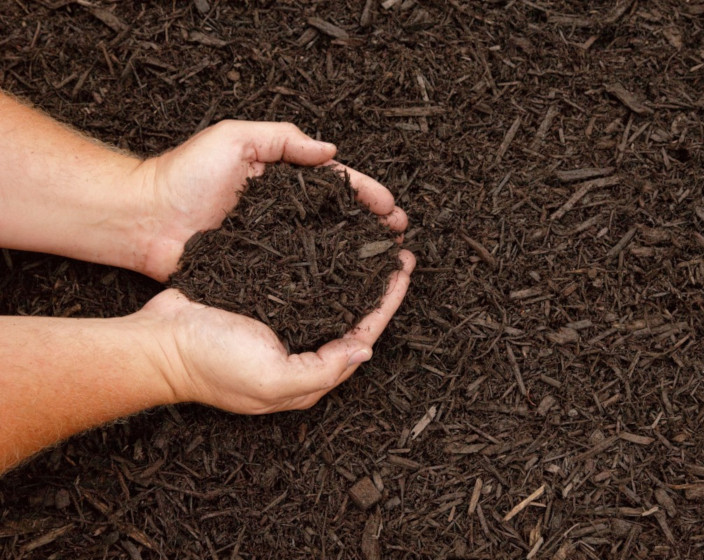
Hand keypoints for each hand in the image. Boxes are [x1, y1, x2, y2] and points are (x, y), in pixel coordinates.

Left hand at [133, 120, 408, 280]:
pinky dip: (325, 281)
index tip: (392, 210)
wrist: (144, 220)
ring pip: (325, 248)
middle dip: (372, 227)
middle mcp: (284, 212)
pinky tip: (347, 289)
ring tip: (385, 265)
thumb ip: (282, 138)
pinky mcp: (260, 271)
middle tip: (400, 240)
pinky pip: (299, 275)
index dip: (367, 194)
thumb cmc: (184, 175)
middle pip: (339, 218)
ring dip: (356, 256)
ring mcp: (274, 243)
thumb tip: (330, 152)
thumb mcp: (235, 138)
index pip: (335, 184)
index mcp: (282, 178)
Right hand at [137, 250, 414, 413]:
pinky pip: (300, 285)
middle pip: (351, 316)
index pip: (362, 336)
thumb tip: (366, 351)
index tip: (403, 269)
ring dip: (352, 273)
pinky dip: (320, 267)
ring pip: (329, 297)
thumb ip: (322, 369)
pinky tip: (330, 247)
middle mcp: (300, 351)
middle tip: (395, 251)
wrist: (156, 342)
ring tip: (371, 244)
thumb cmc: (210, 363)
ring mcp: (280, 326)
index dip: (386, 303)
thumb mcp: (270, 378)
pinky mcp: (261, 304)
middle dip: (376, 285)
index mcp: (308, 374)